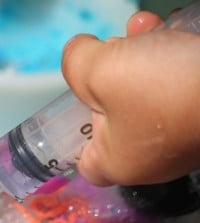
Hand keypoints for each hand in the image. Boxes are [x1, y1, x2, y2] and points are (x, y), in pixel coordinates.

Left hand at [61, 10, 199, 186]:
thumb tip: (77, 55)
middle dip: (109, 74)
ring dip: (139, 54)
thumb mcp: (98, 71)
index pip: (85, 162)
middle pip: (112, 116)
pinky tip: (168, 28)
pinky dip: (169, 56)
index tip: (75, 100)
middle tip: (112, 51)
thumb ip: (76, 63)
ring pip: (145, 92)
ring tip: (141, 27)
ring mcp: (182, 136)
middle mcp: (150, 157)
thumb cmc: (162, 89)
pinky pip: (177, 85)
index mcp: (118, 162)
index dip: (74, 131)